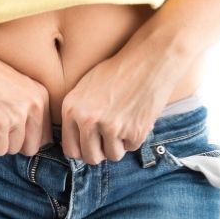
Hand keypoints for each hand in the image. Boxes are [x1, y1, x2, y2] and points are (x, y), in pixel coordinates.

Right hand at [0, 49, 52, 156]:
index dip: (24, 136)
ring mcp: (17, 114)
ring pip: (12, 150)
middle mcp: (34, 105)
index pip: (44, 136)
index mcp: (41, 96)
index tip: (8, 123)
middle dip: (13, 142)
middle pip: (31, 148)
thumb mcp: (15, 89)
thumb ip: (27, 111)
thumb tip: (30, 147)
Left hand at [60, 47, 186, 164]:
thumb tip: (77, 143)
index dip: (82, 151)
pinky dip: (135, 137)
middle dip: (101, 154)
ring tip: (123, 126)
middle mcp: (88, 120)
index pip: (71, 150)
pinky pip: (132, 147)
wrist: (148, 60)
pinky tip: (136, 117)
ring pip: (113, 156)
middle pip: (91, 158)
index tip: (90, 146)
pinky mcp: (134, 131)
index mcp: (71, 109)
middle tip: (108, 143)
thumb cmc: (116, 72)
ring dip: (119, 146)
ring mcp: (112, 127)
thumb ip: (77, 114)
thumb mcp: (84, 87)